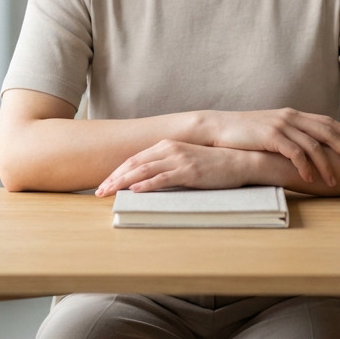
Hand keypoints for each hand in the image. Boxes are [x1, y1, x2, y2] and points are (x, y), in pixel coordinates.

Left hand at [95, 140, 252, 196]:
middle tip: (98, 191)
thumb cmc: (214, 164)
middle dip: (114, 178)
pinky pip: (163, 178)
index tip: (104, 183)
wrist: (240, 161)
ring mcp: (179, 159)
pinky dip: (146, 185)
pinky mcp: (189, 171)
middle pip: (134, 164)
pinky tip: (134, 191)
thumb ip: (168, 165)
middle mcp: (170, 149)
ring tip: (109, 193)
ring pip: (143, 171)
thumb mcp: (186, 160)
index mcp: (167, 145)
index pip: (135, 159)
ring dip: (123, 183)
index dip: (117, 172)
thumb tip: (148, 179)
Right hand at [199, 109, 339, 185]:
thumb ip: (289, 133)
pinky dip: (305, 167)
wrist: (219, 127)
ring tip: (334, 181)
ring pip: (313, 145)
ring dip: (325, 164)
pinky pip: (295, 153)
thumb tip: (305, 146)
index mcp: (293, 114)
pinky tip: (310, 178)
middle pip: (325, 131)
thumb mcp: (271, 128)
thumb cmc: (245, 132)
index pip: (325, 121)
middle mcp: (290, 117)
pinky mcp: (271, 137)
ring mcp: (281, 126)